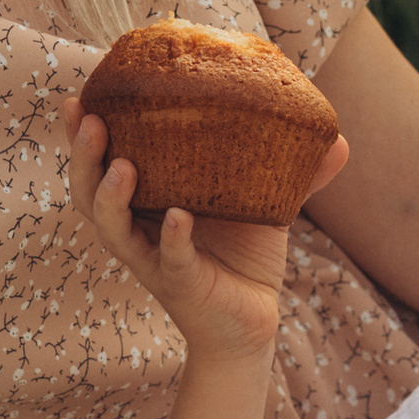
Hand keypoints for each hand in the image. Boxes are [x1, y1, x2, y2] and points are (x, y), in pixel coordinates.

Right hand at [68, 102, 343, 366]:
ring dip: (110, 196)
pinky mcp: (179, 284)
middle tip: (90, 119)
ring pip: (113, 228)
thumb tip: (339, 139)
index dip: (83, 133)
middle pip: (88, 192)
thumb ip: (297, 173)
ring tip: (121, 165)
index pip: (102, 162)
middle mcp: (139, 228)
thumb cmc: (246, 257)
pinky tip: (178, 218)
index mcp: (147, 200)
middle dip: (83, 155)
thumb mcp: (266, 204)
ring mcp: (154, 257)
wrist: (254, 323)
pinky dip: (173, 239)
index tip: (79, 96)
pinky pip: (169, 260)